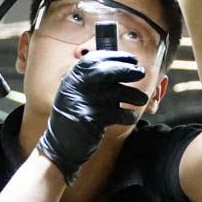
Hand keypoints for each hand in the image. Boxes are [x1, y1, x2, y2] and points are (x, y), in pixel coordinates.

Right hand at [36, 51, 148, 184]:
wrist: (59, 145)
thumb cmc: (75, 116)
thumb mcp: (77, 92)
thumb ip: (93, 79)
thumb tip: (123, 65)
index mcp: (73, 77)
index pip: (95, 59)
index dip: (116, 56)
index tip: (132, 59)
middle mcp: (76, 86)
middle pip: (107, 71)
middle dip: (128, 70)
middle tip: (141, 73)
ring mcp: (82, 102)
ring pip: (116, 92)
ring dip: (133, 95)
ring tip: (141, 99)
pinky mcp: (89, 120)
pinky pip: (116, 113)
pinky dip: (127, 116)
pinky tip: (130, 118)